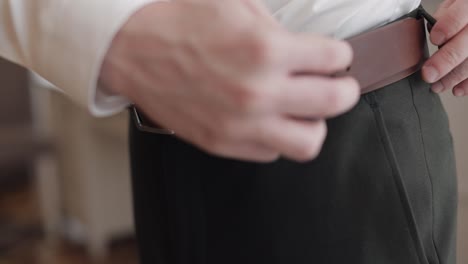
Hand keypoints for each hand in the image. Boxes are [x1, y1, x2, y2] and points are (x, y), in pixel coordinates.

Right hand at [99, 0, 358, 161]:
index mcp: (265, 49)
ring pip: (309, 141)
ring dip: (316, 123)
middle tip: (339, 84)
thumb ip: (280, 30)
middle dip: (345, 90)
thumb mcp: (237, 5)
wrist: (131, 48)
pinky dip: (278, 136)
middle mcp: (258, 92)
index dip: (339, 54)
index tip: (333, 56)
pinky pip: (271, 152)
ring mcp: (240, 124)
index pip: (335, 59)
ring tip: (306, 110)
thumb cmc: (180, 21)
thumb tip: (307, 50)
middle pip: (335, 103)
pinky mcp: (222, 143)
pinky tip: (269, 119)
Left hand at [423, 0, 467, 95]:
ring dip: (455, 77)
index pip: (462, 13)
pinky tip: (458, 90)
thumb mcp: (454, 3)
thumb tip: (432, 31)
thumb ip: (444, 16)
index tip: (435, 39)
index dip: (448, 27)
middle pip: (467, 44)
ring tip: (437, 86)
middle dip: (446, 61)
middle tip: (428, 74)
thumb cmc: (464, 10)